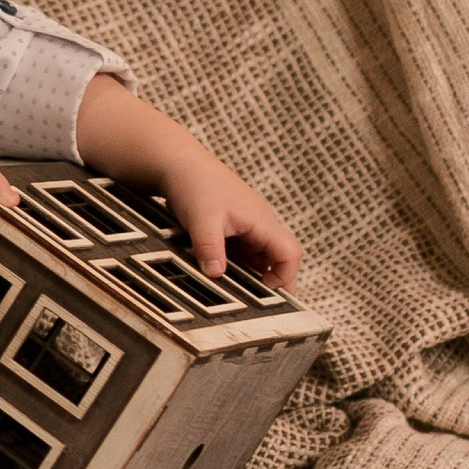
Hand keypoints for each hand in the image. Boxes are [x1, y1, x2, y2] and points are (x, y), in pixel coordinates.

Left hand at [162, 151, 300, 290]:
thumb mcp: (201, 219)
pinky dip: (233, 266)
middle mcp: (258, 225)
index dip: (285, 276)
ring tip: (231, 294)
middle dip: (267, 282)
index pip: (290, 252)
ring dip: (247, 275)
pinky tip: (216, 276)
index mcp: (261, 221)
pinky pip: (239, 254)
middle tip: (250, 304)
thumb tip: (216, 274)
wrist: (177, 164)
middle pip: (276, 259)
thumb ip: (210, 247)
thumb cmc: (194, 185)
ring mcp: (244, 228)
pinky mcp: (229, 230)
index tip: (266, 292)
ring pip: (256, 258)